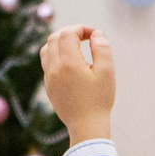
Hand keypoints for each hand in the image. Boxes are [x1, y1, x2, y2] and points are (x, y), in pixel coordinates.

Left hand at [41, 26, 116, 141]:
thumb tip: (96, 34)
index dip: (82, 29)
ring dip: (60, 42)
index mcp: (68, 62)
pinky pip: (47, 62)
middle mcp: (54, 68)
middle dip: (70, 33)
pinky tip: (71, 62)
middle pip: (54, 37)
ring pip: (47, 49)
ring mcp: (49, 77)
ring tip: (76, 46)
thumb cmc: (99, 100)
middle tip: (86, 37)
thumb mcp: (107, 72)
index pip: (68, 33)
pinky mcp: (48, 86)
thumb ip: (102, 48)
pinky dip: (56, 55)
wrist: (86, 126)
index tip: (94, 35)